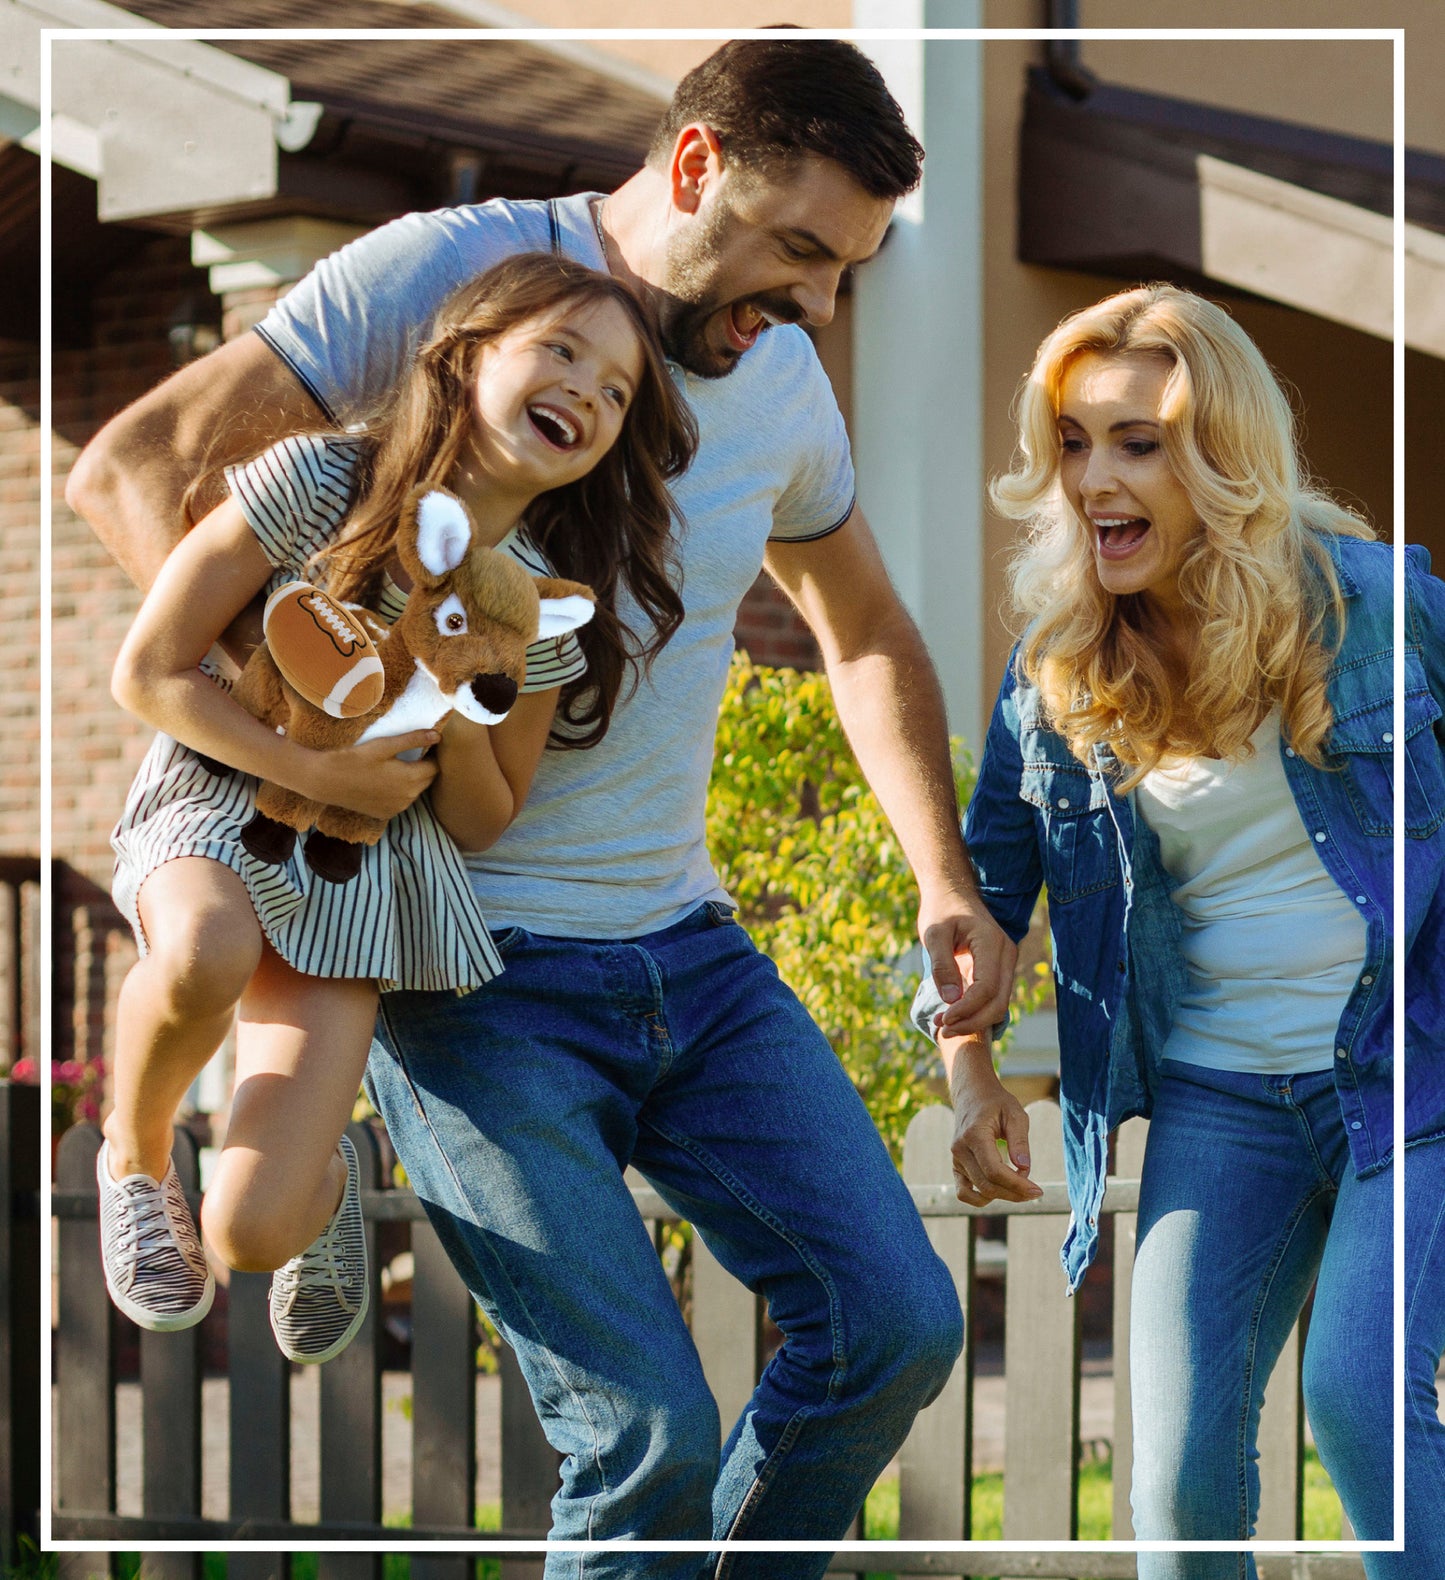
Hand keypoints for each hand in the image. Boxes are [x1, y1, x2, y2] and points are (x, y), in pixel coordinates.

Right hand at [304, 730, 439, 819]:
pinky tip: (386, 781)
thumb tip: (438, 735)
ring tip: (399, 766)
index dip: (432, 755)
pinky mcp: (385, 814)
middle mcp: (408, 798)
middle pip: (427, 780)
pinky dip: (400, 792)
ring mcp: (397, 809)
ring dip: (413, 780)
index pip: (435, 767)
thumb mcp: (384, 745)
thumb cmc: (355, 759)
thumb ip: (413, 740)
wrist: (326, 781)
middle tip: (413, 753)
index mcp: (410, 779)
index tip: (426, 745)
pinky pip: (401, 801)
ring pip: (415, 792)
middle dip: (424, 767)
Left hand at [920, 889, 1017, 1036]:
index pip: (987, 988)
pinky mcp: (999, 969)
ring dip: (974, 1020)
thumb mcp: (934, 933)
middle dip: (972, 1022)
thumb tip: (952, 1000)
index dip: (966, 1010)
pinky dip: (977, 1012)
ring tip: (944, 1025)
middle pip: (999, 1002)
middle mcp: (1006, 954)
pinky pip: (994, 998)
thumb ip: (942, 965)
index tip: (943, 1020)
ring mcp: (1006, 962)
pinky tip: (954, 1017)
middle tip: (942, 1029)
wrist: (953, 893)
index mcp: (992, 943)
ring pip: (999, 1004)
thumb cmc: (941, 910)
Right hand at [945, 1036, 1041, 1206]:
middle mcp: (960, 1149)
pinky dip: (982, 1198)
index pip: (994, 1171)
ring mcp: (956, 1159)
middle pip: (987, 1185)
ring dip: (1003, 1197)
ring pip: (979, 1191)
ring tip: (1021, 1189)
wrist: (972, 1095)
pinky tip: (1001, 1192)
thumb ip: (1020, 1141)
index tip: (1038, 1190)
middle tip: (1036, 1192)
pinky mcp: (956, 1166)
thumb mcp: (1015, 1114)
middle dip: (1014, 1193)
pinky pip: (964, 1193)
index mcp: (974, 1135)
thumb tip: (1024, 1169)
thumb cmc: (997, 1103)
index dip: (1017, 1185)